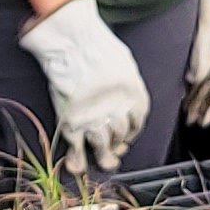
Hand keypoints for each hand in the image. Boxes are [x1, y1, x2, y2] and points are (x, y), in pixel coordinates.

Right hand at [20, 0, 151, 171]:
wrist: (72, 43)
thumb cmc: (97, 44)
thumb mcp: (124, 62)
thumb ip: (126, 82)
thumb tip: (122, 92)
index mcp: (134, 96)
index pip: (137, 122)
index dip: (132, 132)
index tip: (127, 135)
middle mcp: (118, 111)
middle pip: (120, 135)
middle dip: (118, 144)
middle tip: (114, 149)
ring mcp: (94, 119)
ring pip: (102, 146)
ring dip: (104, 157)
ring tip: (105, 161)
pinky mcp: (72, 123)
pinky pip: (76, 149)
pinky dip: (76, 161)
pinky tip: (76, 166)